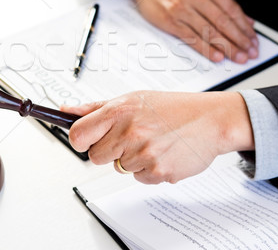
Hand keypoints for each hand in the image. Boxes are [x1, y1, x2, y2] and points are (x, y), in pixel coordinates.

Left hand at [64, 91, 253, 183]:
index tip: (87, 139)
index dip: (80, 139)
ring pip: (119, 168)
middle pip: (96, 156)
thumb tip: (67, 111)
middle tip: (129, 137)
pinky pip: (139, 178)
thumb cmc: (172, 108)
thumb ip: (96, 108)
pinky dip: (148, 169)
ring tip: (152, 141)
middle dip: (109, 149)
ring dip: (132, 159)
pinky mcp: (158, 172)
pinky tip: (161, 152)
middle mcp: (129, 132)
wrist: (211, 119)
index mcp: (119, 111)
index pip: (78, 135)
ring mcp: (143, 154)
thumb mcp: (133, 98)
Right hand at [119, 0, 258, 63]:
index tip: (253, 40)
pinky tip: (216, 56)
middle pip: (223, 22)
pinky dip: (206, 48)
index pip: (232, 10)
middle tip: (249, 53)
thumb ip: (224, 4)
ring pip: (209, 32)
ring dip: (226, 47)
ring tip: (237, 57)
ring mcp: (182, 9)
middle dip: (239, 40)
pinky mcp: (171, 21)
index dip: (245, 28)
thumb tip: (246, 21)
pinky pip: (192, 38)